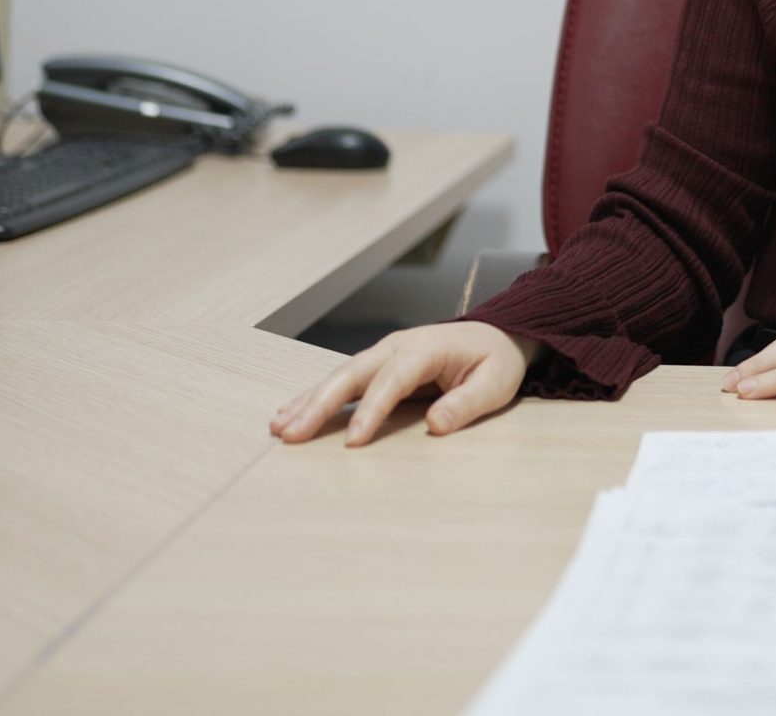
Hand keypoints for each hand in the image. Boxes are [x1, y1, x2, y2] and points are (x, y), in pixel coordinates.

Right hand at [269, 321, 543, 445]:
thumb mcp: (496, 383)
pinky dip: (314, 397)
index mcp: (427, 349)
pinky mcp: (377, 365)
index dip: (372, 409)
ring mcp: (384, 353)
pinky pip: (342, 381)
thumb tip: (436, 425)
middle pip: (352, 374)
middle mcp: (398, 347)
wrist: (496, 335)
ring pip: (339, 376)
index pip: (393, 379)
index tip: (353, 441)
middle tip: (291, 434)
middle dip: (320, 404)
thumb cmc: (496, 361)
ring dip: (308, 401)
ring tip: (279, 427)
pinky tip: (289, 414)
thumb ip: (468, 403)